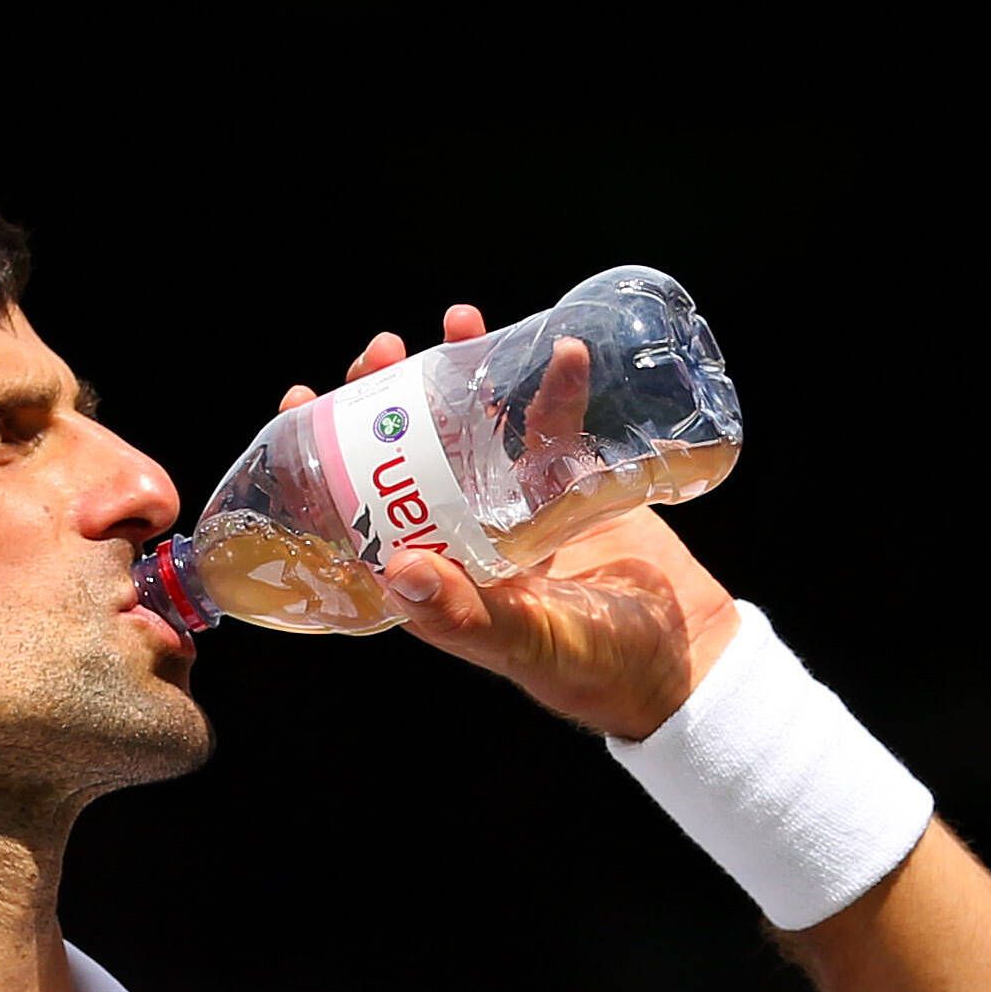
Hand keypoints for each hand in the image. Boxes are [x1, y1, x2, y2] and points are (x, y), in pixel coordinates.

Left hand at [285, 307, 741, 740]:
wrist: (685, 661)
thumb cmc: (599, 667)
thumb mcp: (529, 641)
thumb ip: (466, 615)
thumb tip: (395, 569)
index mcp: (438, 579)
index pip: (362, 513)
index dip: (326, 461)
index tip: (305, 399)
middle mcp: (467, 540)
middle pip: (410, 458)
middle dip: (392, 400)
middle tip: (382, 349)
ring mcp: (518, 511)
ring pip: (476, 432)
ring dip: (463, 378)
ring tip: (456, 323)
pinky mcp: (571, 490)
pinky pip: (553, 429)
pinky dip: (556, 389)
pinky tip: (561, 351)